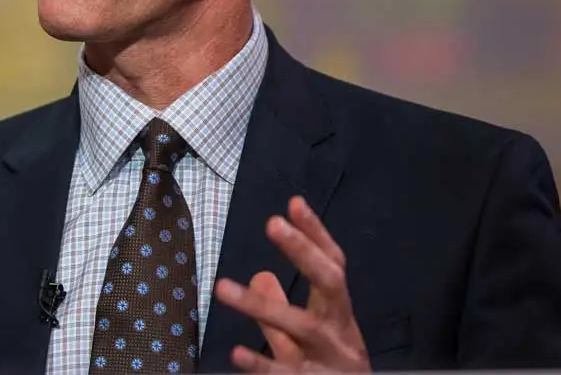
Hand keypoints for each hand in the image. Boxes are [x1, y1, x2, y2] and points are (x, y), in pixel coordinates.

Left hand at [214, 196, 368, 372]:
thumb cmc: (331, 369)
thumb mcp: (312, 336)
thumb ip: (283, 308)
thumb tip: (260, 274)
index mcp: (339, 314)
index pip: (333, 266)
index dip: (316, 234)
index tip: (294, 203)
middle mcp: (339, 332)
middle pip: (329, 283)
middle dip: (304, 252)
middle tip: (273, 223)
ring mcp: (328, 360)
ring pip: (300, 326)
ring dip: (261, 306)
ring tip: (222, 286)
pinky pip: (285, 373)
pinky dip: (261, 365)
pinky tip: (237, 353)